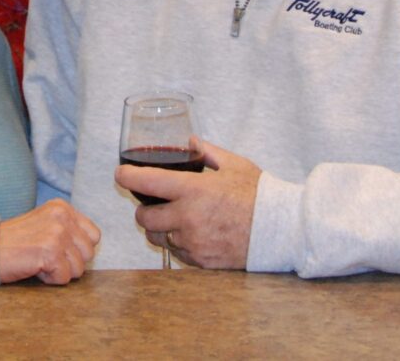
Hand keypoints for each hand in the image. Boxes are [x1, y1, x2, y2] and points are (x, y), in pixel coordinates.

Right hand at [0, 200, 99, 284]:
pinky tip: (34, 268)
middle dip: (70, 262)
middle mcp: (62, 217)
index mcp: (62, 208)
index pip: (94, 235)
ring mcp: (57, 234)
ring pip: (79, 268)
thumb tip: (91, 247)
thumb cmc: (15, 241)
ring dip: (59, 271)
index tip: (57, 249)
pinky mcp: (50, 253)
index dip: (78, 249)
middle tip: (45, 256)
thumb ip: (68, 228)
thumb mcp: (45, 223)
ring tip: (39, 261)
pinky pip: (64, 278)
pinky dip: (49, 279)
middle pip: (88, 253)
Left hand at [117, 140, 259, 269]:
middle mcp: (187, 217)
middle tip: (152, 203)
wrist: (280, 230)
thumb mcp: (233, 164)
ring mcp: (192, 242)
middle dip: (142, 210)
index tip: (120, 174)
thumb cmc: (258, 194)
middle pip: (143, 218)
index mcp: (192, 190)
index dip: (127, 177)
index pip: (146, 183)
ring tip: (173, 219)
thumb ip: (206, 151)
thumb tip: (189, 140)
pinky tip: (191, 233)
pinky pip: (176, 252)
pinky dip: (178, 244)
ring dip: (159, 229)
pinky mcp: (200, 260)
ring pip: (157, 238)